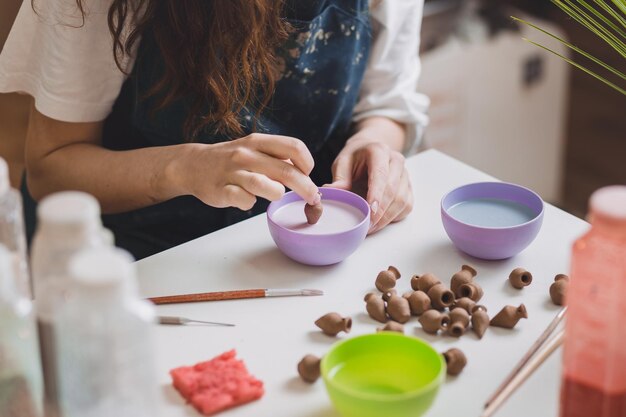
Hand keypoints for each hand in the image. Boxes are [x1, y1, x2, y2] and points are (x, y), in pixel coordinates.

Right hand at [177, 133, 319, 209]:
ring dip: (276, 194)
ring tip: (275, 195)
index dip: (307, 163)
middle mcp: (246, 154)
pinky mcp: (222, 190)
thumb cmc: (231, 160)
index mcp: (258, 142)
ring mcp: (233, 172)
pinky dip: (250, 203)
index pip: (294, 147)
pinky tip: (248, 200)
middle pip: (286, 171)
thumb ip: (278, 157)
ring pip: (266, 185)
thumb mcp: (254, 149)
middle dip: (305, 187)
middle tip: (312, 198)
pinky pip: (244, 200)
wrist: (193, 165)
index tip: (308, 174)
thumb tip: (304, 173)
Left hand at [328, 135, 412, 233]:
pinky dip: (393, 217)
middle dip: (380, 211)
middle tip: (366, 226)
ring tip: (371, 227)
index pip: (380, 174)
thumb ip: (340, 178)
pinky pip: (406, 206)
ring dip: (387, 217)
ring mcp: (405, 175)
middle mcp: (396, 161)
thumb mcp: (342, 163)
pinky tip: (380, 222)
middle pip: (393, 189)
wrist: (370, 150)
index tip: (370, 210)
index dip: (376, 193)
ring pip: (401, 200)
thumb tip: (332, 192)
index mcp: (379, 151)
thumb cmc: (355, 158)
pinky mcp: (408, 188)